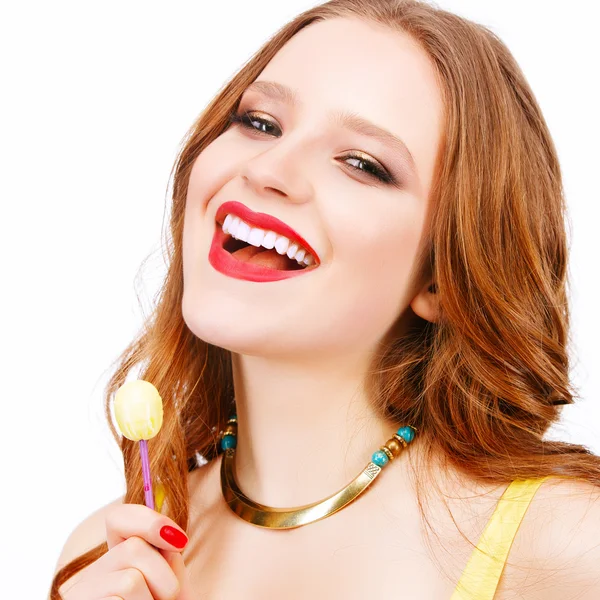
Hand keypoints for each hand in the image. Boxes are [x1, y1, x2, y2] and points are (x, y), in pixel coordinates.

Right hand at [62, 503, 193, 599]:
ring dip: (154, 599)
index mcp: (115, 563)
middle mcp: (91, 576)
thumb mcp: (171, 589)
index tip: (179, 540)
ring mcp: (81, 596)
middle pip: (132, 548)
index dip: (148, 520)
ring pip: (130, 578)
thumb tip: (169, 538)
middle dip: (163, 576)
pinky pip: (120, 599)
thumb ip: (169, 561)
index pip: (118, 519)